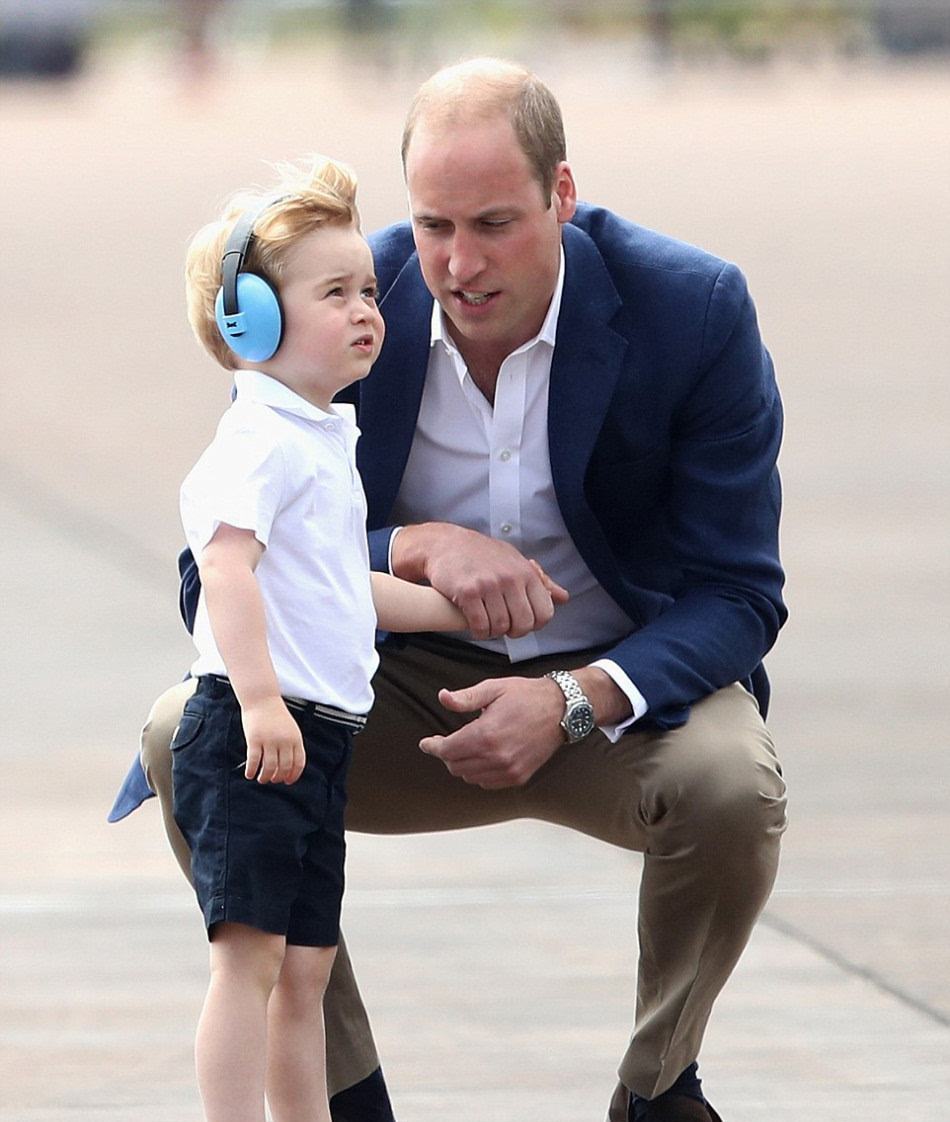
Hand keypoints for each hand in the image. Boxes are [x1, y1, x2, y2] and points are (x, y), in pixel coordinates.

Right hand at [241, 698, 305, 783]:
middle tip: (272, 780)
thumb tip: (288, 767)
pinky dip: (251, 770)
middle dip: (278, 777)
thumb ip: (292, 745)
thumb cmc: (276, 715)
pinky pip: (253, 761)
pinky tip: (249, 774)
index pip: (298, 763)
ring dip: (265, 777)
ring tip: (262, 779)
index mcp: (295, 738)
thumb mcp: (291, 729)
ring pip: (269, 767)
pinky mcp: (254, 740)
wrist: (262, 699)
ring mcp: (269, 740)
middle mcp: (284, 741)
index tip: (287, 781)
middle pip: (284, 767)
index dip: (293, 775)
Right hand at [394, 523, 568, 639]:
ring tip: (487, 623)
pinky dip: (478, 631)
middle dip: (514, 632)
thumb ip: (540, 581)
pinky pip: (480, 625)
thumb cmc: (482, 554)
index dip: (534, 624)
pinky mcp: (467, 593)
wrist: (445, 544)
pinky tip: (475, 625)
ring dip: (493, 632)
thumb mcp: (515, 561)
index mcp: (526, 573)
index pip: (544, 613)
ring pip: (500, 627)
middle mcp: (510, 578)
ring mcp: (488, 585)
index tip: (521, 622)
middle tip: (503, 627)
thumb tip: (563, 597)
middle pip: (523, 624)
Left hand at [419, 675, 565, 788]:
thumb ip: (466, 698)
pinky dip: (478, 774)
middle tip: (446, 741)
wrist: (561, 710)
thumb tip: (442, 697)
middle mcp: (496, 757)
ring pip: (470, 777)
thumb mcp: (494, 688)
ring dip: (462, 765)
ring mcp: (508, 770)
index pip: (447, 750)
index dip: (433, 747)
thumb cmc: (526, 696)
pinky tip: (481, 759)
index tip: (426, 743)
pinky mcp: (518, 777)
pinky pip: (487, 783)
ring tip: (465, 748)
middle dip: (446, 754)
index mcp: (486, 734)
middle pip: (455, 766)